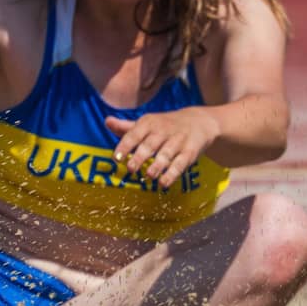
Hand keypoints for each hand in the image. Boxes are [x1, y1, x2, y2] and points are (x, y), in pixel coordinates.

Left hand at [106, 108, 220, 187]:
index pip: (135, 134)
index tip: (117, 158)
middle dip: (140, 156)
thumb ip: (126, 127)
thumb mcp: (147, 123)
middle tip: (131, 168)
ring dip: (157, 165)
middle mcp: (163, 130)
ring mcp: (178, 141)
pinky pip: (180, 164)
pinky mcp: (190, 152)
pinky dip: (172, 174)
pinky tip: (163, 183)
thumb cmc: (165, 126)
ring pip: (166, 154)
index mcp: (149, 123)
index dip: (125, 146)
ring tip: (148, 175)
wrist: (199, 121)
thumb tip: (107, 122)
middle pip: (150, 144)